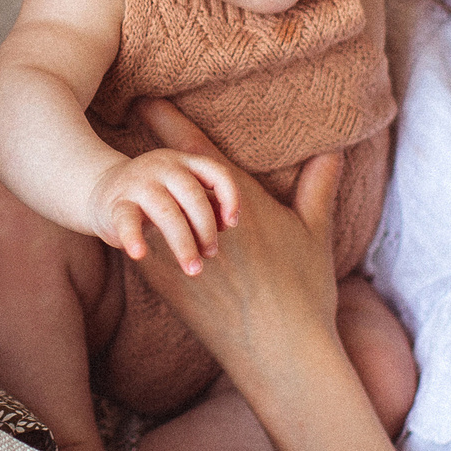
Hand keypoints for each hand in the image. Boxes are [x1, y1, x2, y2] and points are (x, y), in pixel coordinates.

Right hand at [90, 145, 242, 274]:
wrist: (100, 189)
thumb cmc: (153, 196)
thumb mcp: (180, 194)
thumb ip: (206, 204)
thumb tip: (227, 223)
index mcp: (182, 162)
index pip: (215, 172)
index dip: (230, 197)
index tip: (231, 224)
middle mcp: (162, 167)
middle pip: (193, 196)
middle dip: (206, 229)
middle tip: (209, 255)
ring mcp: (137, 183)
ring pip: (167, 213)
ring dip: (184, 244)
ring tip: (193, 270)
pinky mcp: (116, 204)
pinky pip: (127, 222)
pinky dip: (134, 238)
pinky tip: (140, 255)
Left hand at [124, 99, 342, 366]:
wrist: (280, 351)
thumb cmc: (303, 289)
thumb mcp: (316, 232)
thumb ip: (318, 187)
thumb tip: (333, 152)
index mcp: (235, 200)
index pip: (192, 150)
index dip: (166, 120)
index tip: (145, 99)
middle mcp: (198, 220)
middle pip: (160, 176)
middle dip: (144, 153)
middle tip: (120, 126)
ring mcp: (175, 252)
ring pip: (144, 212)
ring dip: (134, 196)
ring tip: (117, 180)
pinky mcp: (163, 285)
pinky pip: (140, 248)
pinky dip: (134, 234)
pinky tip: (126, 230)